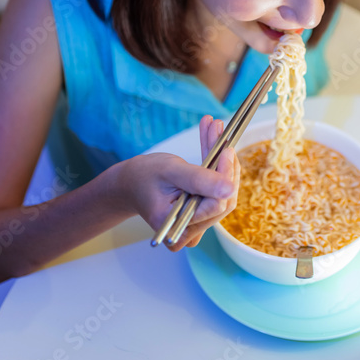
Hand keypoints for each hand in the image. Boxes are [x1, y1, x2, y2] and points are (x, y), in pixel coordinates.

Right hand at [116, 115, 239, 250]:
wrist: (129, 183)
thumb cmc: (143, 177)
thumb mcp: (170, 172)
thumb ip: (198, 180)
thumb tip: (230, 188)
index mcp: (177, 226)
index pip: (216, 205)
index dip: (224, 177)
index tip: (226, 150)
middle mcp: (189, 231)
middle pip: (222, 198)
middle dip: (224, 164)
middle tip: (221, 132)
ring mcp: (196, 223)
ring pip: (222, 191)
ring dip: (220, 159)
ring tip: (215, 128)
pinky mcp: (200, 212)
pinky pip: (216, 189)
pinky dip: (215, 164)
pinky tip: (211, 138)